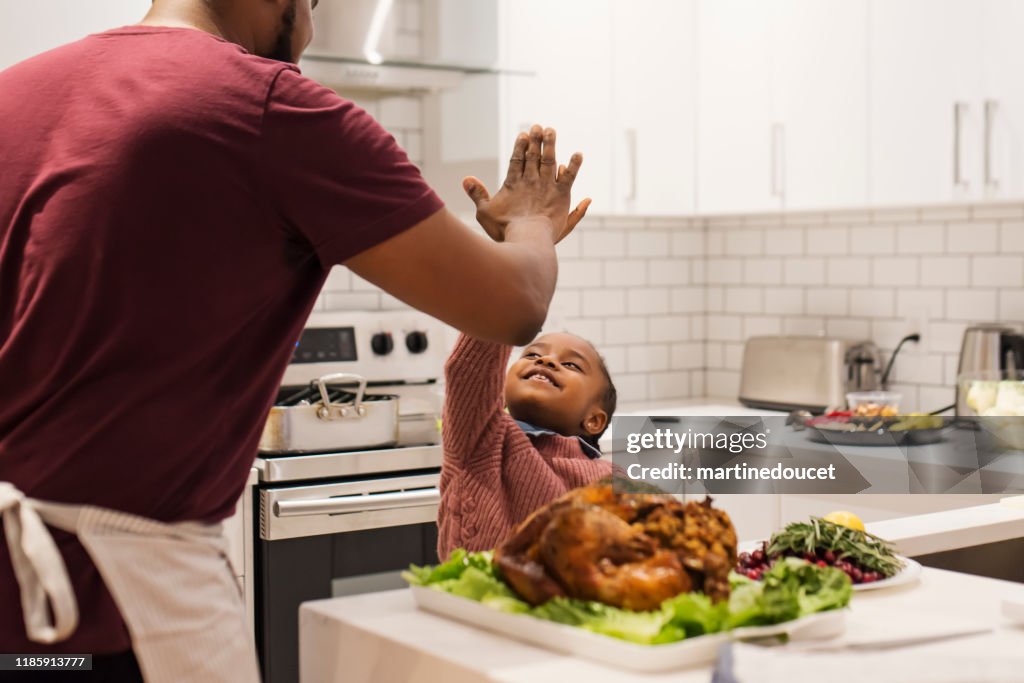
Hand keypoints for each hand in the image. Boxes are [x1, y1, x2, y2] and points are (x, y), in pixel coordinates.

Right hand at [462, 124, 591, 243]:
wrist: (527, 238)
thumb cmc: (504, 229)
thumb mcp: (484, 212)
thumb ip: (477, 194)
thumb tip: (466, 179)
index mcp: (513, 183)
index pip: (517, 159)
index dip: (520, 146)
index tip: (524, 134)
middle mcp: (531, 181)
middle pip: (533, 156)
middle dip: (535, 140)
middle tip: (538, 126)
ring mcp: (547, 186)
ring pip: (550, 160)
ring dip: (550, 145)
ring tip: (551, 131)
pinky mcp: (561, 194)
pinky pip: (570, 177)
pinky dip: (574, 165)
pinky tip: (578, 154)